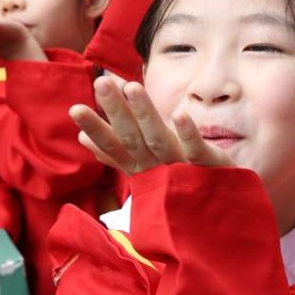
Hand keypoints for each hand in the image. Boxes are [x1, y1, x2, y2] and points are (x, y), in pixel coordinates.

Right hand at [70, 77, 234, 174]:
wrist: (219, 211)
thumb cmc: (177, 182)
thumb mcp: (144, 168)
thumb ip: (115, 153)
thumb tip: (82, 137)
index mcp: (141, 167)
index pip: (114, 147)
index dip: (96, 129)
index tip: (74, 109)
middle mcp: (157, 168)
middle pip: (133, 138)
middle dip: (115, 111)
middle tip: (101, 82)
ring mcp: (181, 167)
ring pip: (159, 139)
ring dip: (144, 113)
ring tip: (131, 86)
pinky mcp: (207, 166)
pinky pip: (196, 149)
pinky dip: (187, 133)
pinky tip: (179, 114)